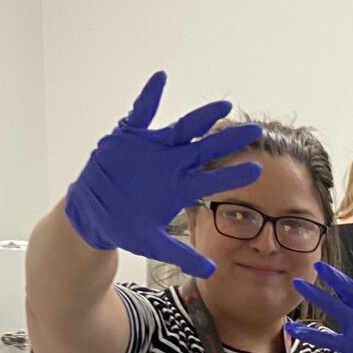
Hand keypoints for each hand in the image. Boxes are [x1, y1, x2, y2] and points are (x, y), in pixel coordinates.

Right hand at [62, 71, 262, 277]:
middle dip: (230, 141)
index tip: (258, 169)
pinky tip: (160, 79)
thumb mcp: (154, 245)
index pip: (213, 179)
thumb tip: (212, 273)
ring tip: (225, 105)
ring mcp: (152, 148)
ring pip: (182, 128)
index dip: (234, 174)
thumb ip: (182, 256)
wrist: (94, 214)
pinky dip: (148, 96)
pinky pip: (140, 112)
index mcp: (179, 187)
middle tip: (256, 131)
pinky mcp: (129, 136)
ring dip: (202, 117)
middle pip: (206, 149)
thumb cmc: (126, 226)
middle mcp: (172, 164)